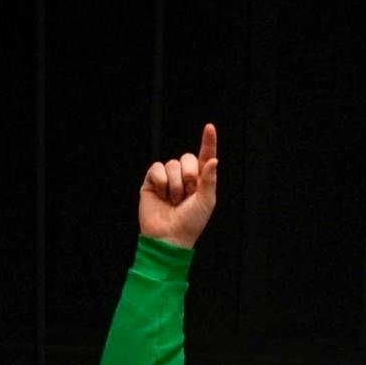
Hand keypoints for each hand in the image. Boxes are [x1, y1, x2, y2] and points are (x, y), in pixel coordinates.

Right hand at [138, 123, 219, 248]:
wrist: (169, 236)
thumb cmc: (191, 222)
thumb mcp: (206, 201)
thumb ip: (209, 179)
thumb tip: (213, 159)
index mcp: (201, 180)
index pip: (205, 156)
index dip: (208, 142)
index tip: (209, 127)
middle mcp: (184, 177)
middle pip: (187, 158)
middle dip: (189, 175)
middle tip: (188, 194)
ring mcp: (168, 178)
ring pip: (172, 164)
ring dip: (175, 184)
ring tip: (174, 200)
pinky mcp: (152, 181)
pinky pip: (157, 168)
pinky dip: (161, 181)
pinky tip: (161, 195)